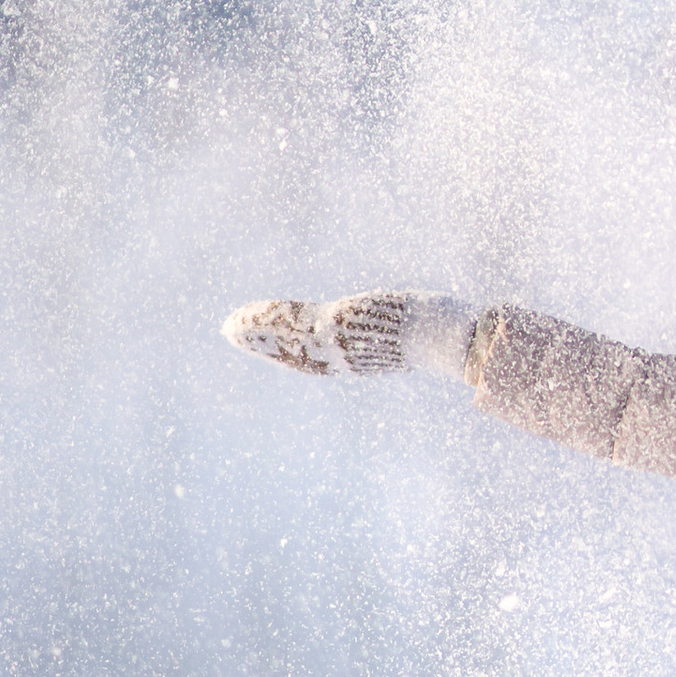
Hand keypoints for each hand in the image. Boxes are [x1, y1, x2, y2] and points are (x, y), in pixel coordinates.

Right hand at [223, 292, 478, 381]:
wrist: (446, 337)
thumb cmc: (443, 335)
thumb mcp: (417, 331)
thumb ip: (408, 330)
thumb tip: (425, 322)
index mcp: (359, 359)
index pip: (314, 358)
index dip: (286, 351)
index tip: (266, 345)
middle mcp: (343, 359)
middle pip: (294, 353)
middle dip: (263, 344)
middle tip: (231, 333)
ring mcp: (334, 346)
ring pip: (287, 339)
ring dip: (255, 333)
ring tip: (228, 328)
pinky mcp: (331, 330)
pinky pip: (291, 325)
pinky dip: (265, 321)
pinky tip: (244, 317)